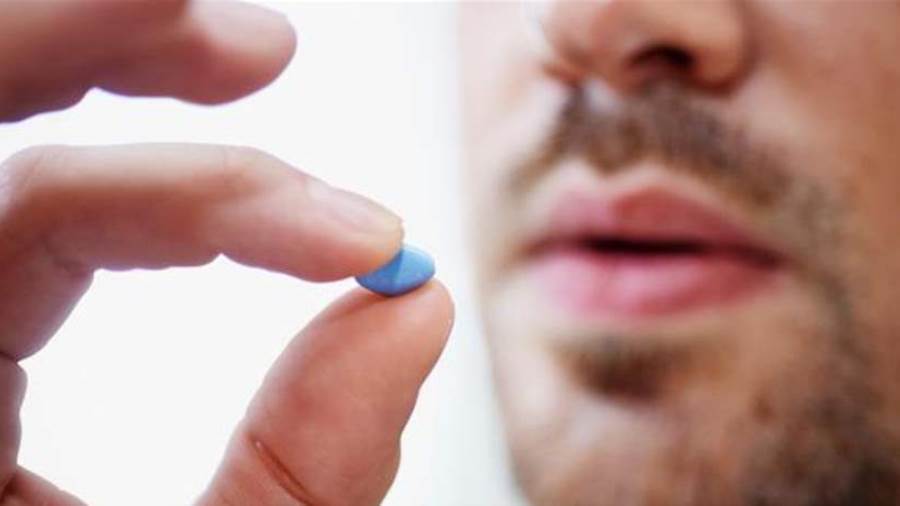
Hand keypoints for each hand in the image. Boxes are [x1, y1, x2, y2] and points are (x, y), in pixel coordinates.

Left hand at [0, 2, 453, 504]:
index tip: (371, 240)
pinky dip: (119, 180)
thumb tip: (411, 311)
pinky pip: (23, 226)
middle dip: (101, 47)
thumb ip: (307, 468)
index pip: (36, 220)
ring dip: (99, 70)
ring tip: (239, 53)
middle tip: (258, 47)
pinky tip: (192, 158)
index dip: (216, 201)